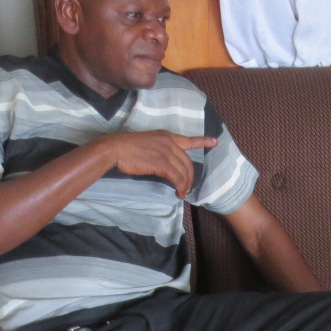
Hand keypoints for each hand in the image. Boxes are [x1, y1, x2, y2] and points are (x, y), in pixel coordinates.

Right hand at [100, 130, 217, 197]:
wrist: (116, 148)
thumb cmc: (127, 148)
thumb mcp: (148, 144)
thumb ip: (160, 151)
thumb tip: (165, 165)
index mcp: (166, 136)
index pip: (188, 140)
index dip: (203, 141)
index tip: (215, 141)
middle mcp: (169, 142)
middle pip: (188, 162)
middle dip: (190, 177)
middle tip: (188, 188)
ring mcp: (166, 151)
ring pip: (184, 171)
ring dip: (185, 185)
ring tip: (182, 193)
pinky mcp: (162, 162)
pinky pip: (177, 177)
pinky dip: (180, 186)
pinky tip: (178, 192)